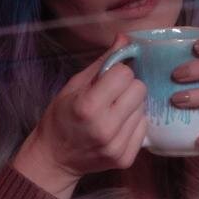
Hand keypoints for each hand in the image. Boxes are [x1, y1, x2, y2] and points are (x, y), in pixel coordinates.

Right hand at [30, 31, 148, 177]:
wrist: (55, 158)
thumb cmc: (61, 117)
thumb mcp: (74, 85)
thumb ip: (103, 62)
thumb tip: (126, 39)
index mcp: (88, 106)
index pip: (124, 74)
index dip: (116, 73)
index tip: (106, 80)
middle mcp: (104, 128)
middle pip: (139, 90)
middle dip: (127, 87)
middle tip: (112, 95)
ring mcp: (116, 146)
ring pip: (143, 109)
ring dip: (131, 106)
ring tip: (112, 112)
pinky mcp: (124, 159)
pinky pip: (143, 128)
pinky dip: (133, 123)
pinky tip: (117, 127)